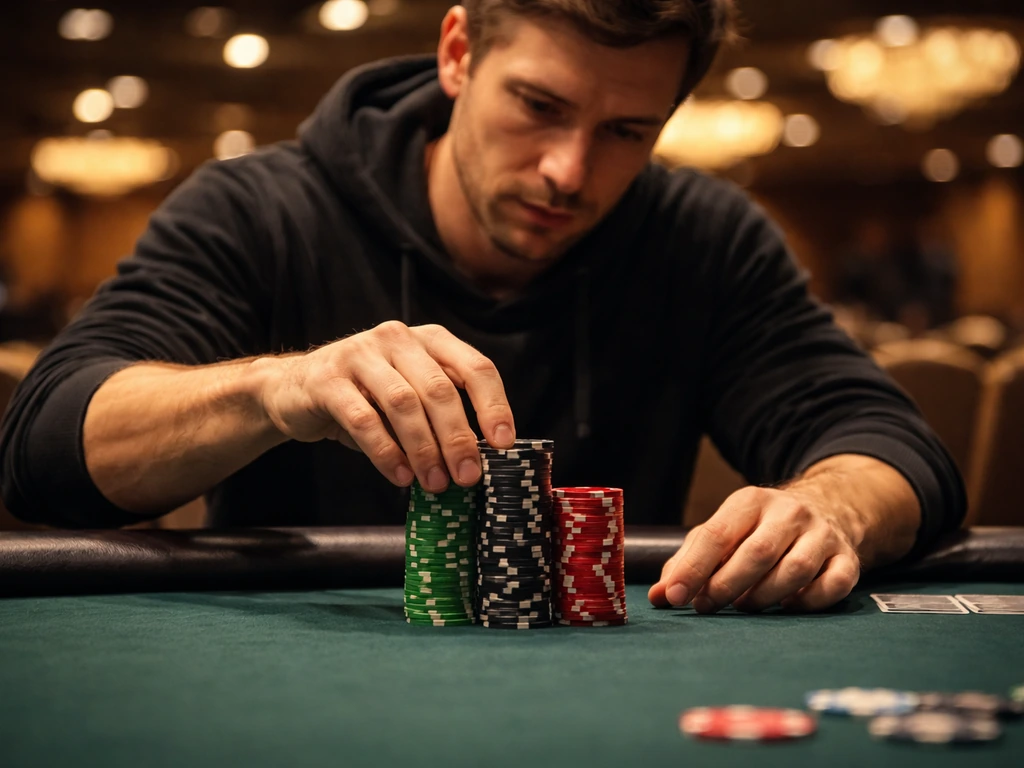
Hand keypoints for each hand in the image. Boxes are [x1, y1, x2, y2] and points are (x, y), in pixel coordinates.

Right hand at [255, 321, 514, 491]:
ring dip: (423, 449)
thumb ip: (441, 418)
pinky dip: (385, 452)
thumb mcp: (411, 399)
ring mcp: (360, 354)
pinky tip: (399, 476)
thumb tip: (477, 462)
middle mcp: (398, 339)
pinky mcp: (328, 379)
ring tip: (434, 483)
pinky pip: (363, 419)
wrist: (294, 391)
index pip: (475, 367)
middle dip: (458, 438)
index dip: (494, 406)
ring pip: (403, 404)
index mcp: (430, 340)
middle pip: (439, 389)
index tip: (504, 444)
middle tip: (467, 476)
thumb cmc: (366, 398)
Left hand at [648, 484, 861, 612]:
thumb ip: (688, 562)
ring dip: (763, 597)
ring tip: (744, 606)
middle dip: (726, 587)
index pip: (717, 535)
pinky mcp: (848, 559)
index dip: (693, 569)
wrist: (826, 509)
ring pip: (794, 572)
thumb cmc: (758, 530)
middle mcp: (789, 513)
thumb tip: (660, 597)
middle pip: (756, 554)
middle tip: (707, 606)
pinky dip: (808, 603)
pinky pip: (831, 587)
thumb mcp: (722, 532)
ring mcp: (822, 535)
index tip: (675, 597)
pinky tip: (787, 607)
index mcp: (750, 501)